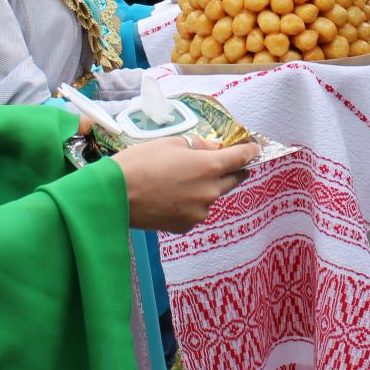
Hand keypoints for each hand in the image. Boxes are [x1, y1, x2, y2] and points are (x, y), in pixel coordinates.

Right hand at [111, 136, 258, 232]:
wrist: (115, 196)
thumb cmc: (140, 163)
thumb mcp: (170, 143)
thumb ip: (198, 146)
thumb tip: (214, 148)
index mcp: (209, 166)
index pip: (241, 158)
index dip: (250, 151)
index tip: (254, 148)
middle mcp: (210, 192)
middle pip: (233, 179)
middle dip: (232, 170)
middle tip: (226, 162)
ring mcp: (199, 212)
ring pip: (212, 196)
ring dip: (206, 187)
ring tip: (180, 180)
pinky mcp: (186, 226)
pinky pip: (196, 210)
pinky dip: (190, 202)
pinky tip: (170, 196)